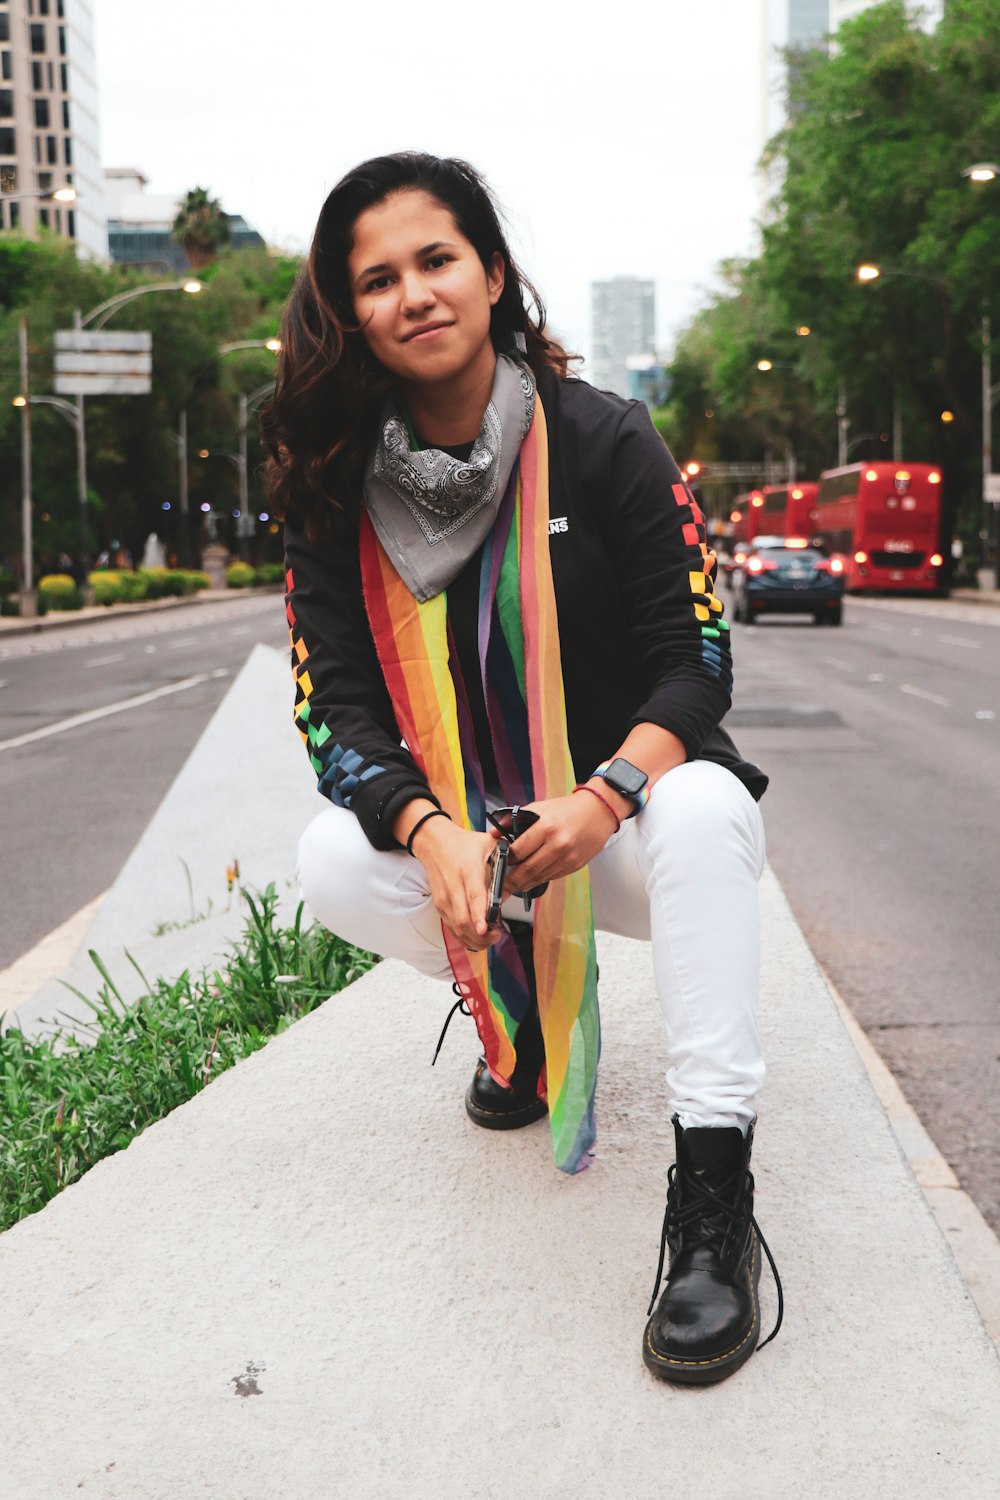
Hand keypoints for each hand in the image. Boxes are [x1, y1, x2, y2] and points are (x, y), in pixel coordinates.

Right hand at [409, 815, 501, 951]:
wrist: (435, 844)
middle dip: (481, 935)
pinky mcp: (440, 906)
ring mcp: (445, 899)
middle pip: (464, 920)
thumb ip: (504, 860)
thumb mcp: (488, 843)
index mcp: (468, 870)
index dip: (479, 916)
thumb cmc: (463, 844)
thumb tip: (519, 876)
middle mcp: (454, 887)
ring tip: (490, 938)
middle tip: (497, 936)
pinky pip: (452, 928)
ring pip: (457, 928)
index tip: (485, 929)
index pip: (474, 897)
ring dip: (474, 939)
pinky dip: (465, 937)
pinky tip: (478, 938)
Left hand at [501, 793, 617, 894]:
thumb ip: (514, 820)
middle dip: (510, 882)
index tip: (497, 865)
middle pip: (528, 870)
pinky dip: (539, 880)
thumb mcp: (539, 807)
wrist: (599, 812)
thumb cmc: (567, 809)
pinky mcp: (575, 865)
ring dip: (524, 884)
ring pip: (539, 877)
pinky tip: (530, 880)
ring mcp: (568, 857)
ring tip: (512, 887)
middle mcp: (557, 844)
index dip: (505, 861)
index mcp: (546, 826)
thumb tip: (494, 834)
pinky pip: (552, 877)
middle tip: (499, 889)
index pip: (518, 851)